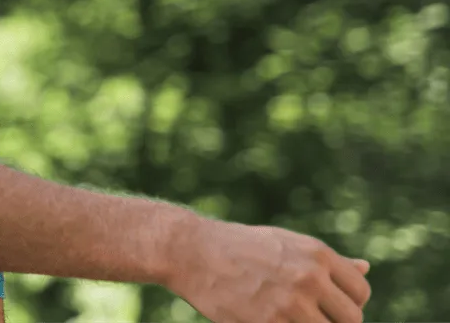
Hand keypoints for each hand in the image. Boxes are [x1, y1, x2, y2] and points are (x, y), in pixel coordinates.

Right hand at [166, 217, 371, 321]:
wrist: (191, 252)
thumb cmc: (239, 246)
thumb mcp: (286, 243)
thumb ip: (327, 261)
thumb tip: (366, 268)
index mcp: (317, 255)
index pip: (360, 292)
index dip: (350, 304)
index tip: (331, 308)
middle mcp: (310, 278)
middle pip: (351, 318)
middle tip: (313, 319)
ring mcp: (290, 303)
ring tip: (292, 319)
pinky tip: (271, 319)